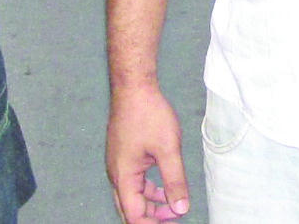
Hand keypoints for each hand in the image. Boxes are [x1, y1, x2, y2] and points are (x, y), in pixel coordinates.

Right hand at [106, 84, 189, 221]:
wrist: (133, 87)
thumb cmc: (148, 114)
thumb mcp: (168, 149)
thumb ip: (174, 181)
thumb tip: (181, 208)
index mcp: (124, 176)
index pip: (133, 214)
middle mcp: (116, 173)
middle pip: (130, 208)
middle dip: (151, 219)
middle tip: (173, 220)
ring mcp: (118, 164)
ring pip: (132, 195)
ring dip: (152, 205)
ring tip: (173, 208)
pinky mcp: (123, 155)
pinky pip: (134, 182)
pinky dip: (148, 190)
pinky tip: (163, 188)